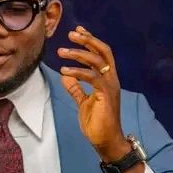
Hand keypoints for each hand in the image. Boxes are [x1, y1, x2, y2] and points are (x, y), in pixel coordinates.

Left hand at [58, 25, 129, 161]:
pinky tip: (64, 71)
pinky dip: (77, 72)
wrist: (106, 141)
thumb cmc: (97, 123)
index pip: (100, 54)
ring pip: (97, 61)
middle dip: (87, 40)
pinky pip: (92, 77)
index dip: (90, 41)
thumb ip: (76, 89)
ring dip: (78, 53)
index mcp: (106, 79)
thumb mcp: (83, 102)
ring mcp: (110, 86)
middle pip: (102, 51)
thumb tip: (65, 76)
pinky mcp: (105, 95)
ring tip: (62, 51)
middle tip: (71, 33)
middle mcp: (111, 79)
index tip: (78, 30)